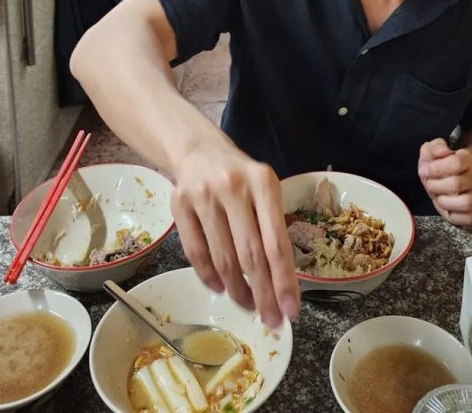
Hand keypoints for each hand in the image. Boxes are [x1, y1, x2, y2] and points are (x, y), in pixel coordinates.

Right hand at [170, 143, 299, 329]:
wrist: (200, 151)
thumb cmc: (241, 179)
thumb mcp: (265, 190)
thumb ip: (272, 228)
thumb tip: (281, 284)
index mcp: (263, 182)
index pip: (277, 242)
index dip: (284, 281)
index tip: (292, 311)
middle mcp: (234, 187)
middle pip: (251, 256)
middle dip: (263, 295)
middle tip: (271, 321)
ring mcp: (203, 196)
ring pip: (223, 259)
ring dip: (237, 291)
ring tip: (248, 306)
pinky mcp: (180, 205)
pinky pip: (196, 253)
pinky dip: (209, 277)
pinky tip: (221, 288)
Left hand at [418, 138, 471, 226]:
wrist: (452, 180)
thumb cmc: (440, 167)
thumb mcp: (432, 152)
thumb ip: (435, 147)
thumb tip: (443, 151)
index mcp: (467, 159)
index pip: (456, 162)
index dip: (436, 169)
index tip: (426, 171)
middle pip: (456, 184)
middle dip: (435, 186)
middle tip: (429, 185)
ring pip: (466, 202)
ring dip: (444, 202)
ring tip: (438, 197)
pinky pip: (468, 218)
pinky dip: (453, 216)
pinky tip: (447, 208)